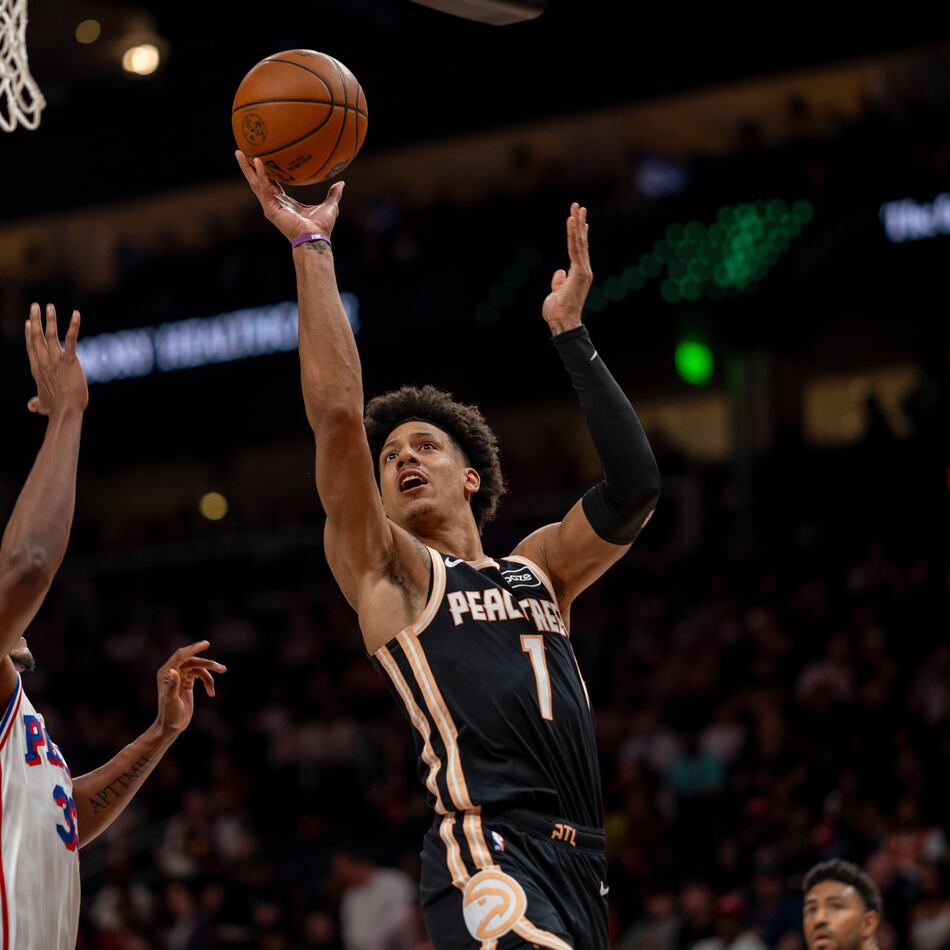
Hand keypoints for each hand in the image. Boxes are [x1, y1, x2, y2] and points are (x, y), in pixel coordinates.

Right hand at [24, 303, 87, 416]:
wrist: (65, 411)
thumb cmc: (55, 409)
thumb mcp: (42, 405)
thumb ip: (36, 403)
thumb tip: (31, 406)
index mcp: (37, 369)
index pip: (32, 347)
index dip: (29, 334)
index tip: (29, 322)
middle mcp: (44, 361)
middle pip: (36, 336)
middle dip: (35, 319)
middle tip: (35, 305)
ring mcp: (56, 359)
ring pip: (50, 334)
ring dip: (49, 319)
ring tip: (49, 306)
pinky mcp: (70, 360)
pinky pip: (71, 339)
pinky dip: (73, 326)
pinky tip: (76, 314)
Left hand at [154, 641, 225, 736]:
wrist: (171, 726)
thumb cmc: (169, 715)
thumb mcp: (171, 701)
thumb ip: (173, 686)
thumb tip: (173, 671)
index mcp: (166, 672)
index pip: (181, 655)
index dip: (193, 649)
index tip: (206, 644)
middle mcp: (173, 672)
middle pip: (193, 661)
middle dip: (207, 664)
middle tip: (221, 668)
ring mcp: (181, 676)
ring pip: (198, 667)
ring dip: (210, 672)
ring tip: (222, 675)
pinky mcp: (188, 682)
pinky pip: (201, 675)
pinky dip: (208, 681)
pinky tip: (211, 692)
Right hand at [235, 150, 343, 242]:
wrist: (316, 239)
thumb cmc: (322, 227)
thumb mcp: (329, 206)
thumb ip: (333, 194)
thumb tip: (341, 184)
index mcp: (285, 203)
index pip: (271, 184)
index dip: (266, 173)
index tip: (260, 160)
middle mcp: (275, 204)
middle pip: (258, 182)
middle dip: (248, 168)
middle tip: (240, 152)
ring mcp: (271, 206)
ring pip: (256, 184)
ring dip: (247, 168)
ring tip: (239, 153)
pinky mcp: (271, 209)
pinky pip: (264, 188)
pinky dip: (261, 175)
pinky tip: (257, 163)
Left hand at [542, 203, 592, 334]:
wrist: (562, 322)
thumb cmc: (558, 311)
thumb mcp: (556, 292)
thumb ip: (559, 281)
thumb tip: (560, 272)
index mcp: (579, 274)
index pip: (579, 250)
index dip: (580, 234)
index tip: (581, 221)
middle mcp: (584, 270)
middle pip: (582, 242)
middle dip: (580, 223)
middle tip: (579, 206)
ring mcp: (583, 271)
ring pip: (580, 242)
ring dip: (578, 223)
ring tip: (577, 207)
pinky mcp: (579, 272)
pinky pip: (575, 249)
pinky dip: (573, 234)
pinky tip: (571, 221)